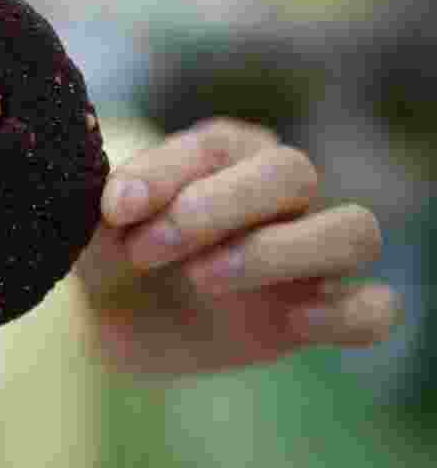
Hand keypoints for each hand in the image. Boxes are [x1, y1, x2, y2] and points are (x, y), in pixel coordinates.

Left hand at [77, 117, 399, 374]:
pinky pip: (375, 309)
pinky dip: (348, 312)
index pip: (215, 145)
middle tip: (144, 250)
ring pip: (354, 230)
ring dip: (278, 252)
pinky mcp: (320, 314)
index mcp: (224, 155)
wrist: (117, 321)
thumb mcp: (93, 226)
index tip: (114, 210)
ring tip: (202, 279)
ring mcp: (307, 254)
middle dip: (214, 209)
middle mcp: (278, 194)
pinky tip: (292, 321)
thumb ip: (101, 198)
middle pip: (292, 171)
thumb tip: (104, 169)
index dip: (166, 173)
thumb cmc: (111, 253)